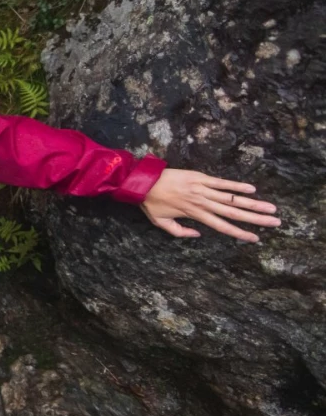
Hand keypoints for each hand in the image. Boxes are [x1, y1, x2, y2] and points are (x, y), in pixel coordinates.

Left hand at [140, 169, 280, 241]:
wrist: (141, 182)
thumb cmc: (150, 203)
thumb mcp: (161, 223)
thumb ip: (180, 231)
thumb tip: (199, 235)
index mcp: (194, 215)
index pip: (222, 227)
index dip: (240, 233)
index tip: (255, 239)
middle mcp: (202, 203)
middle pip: (233, 213)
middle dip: (256, 219)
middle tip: (275, 222)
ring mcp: (202, 189)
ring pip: (232, 198)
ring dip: (253, 203)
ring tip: (271, 208)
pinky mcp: (200, 177)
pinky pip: (221, 182)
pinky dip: (236, 186)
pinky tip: (251, 189)